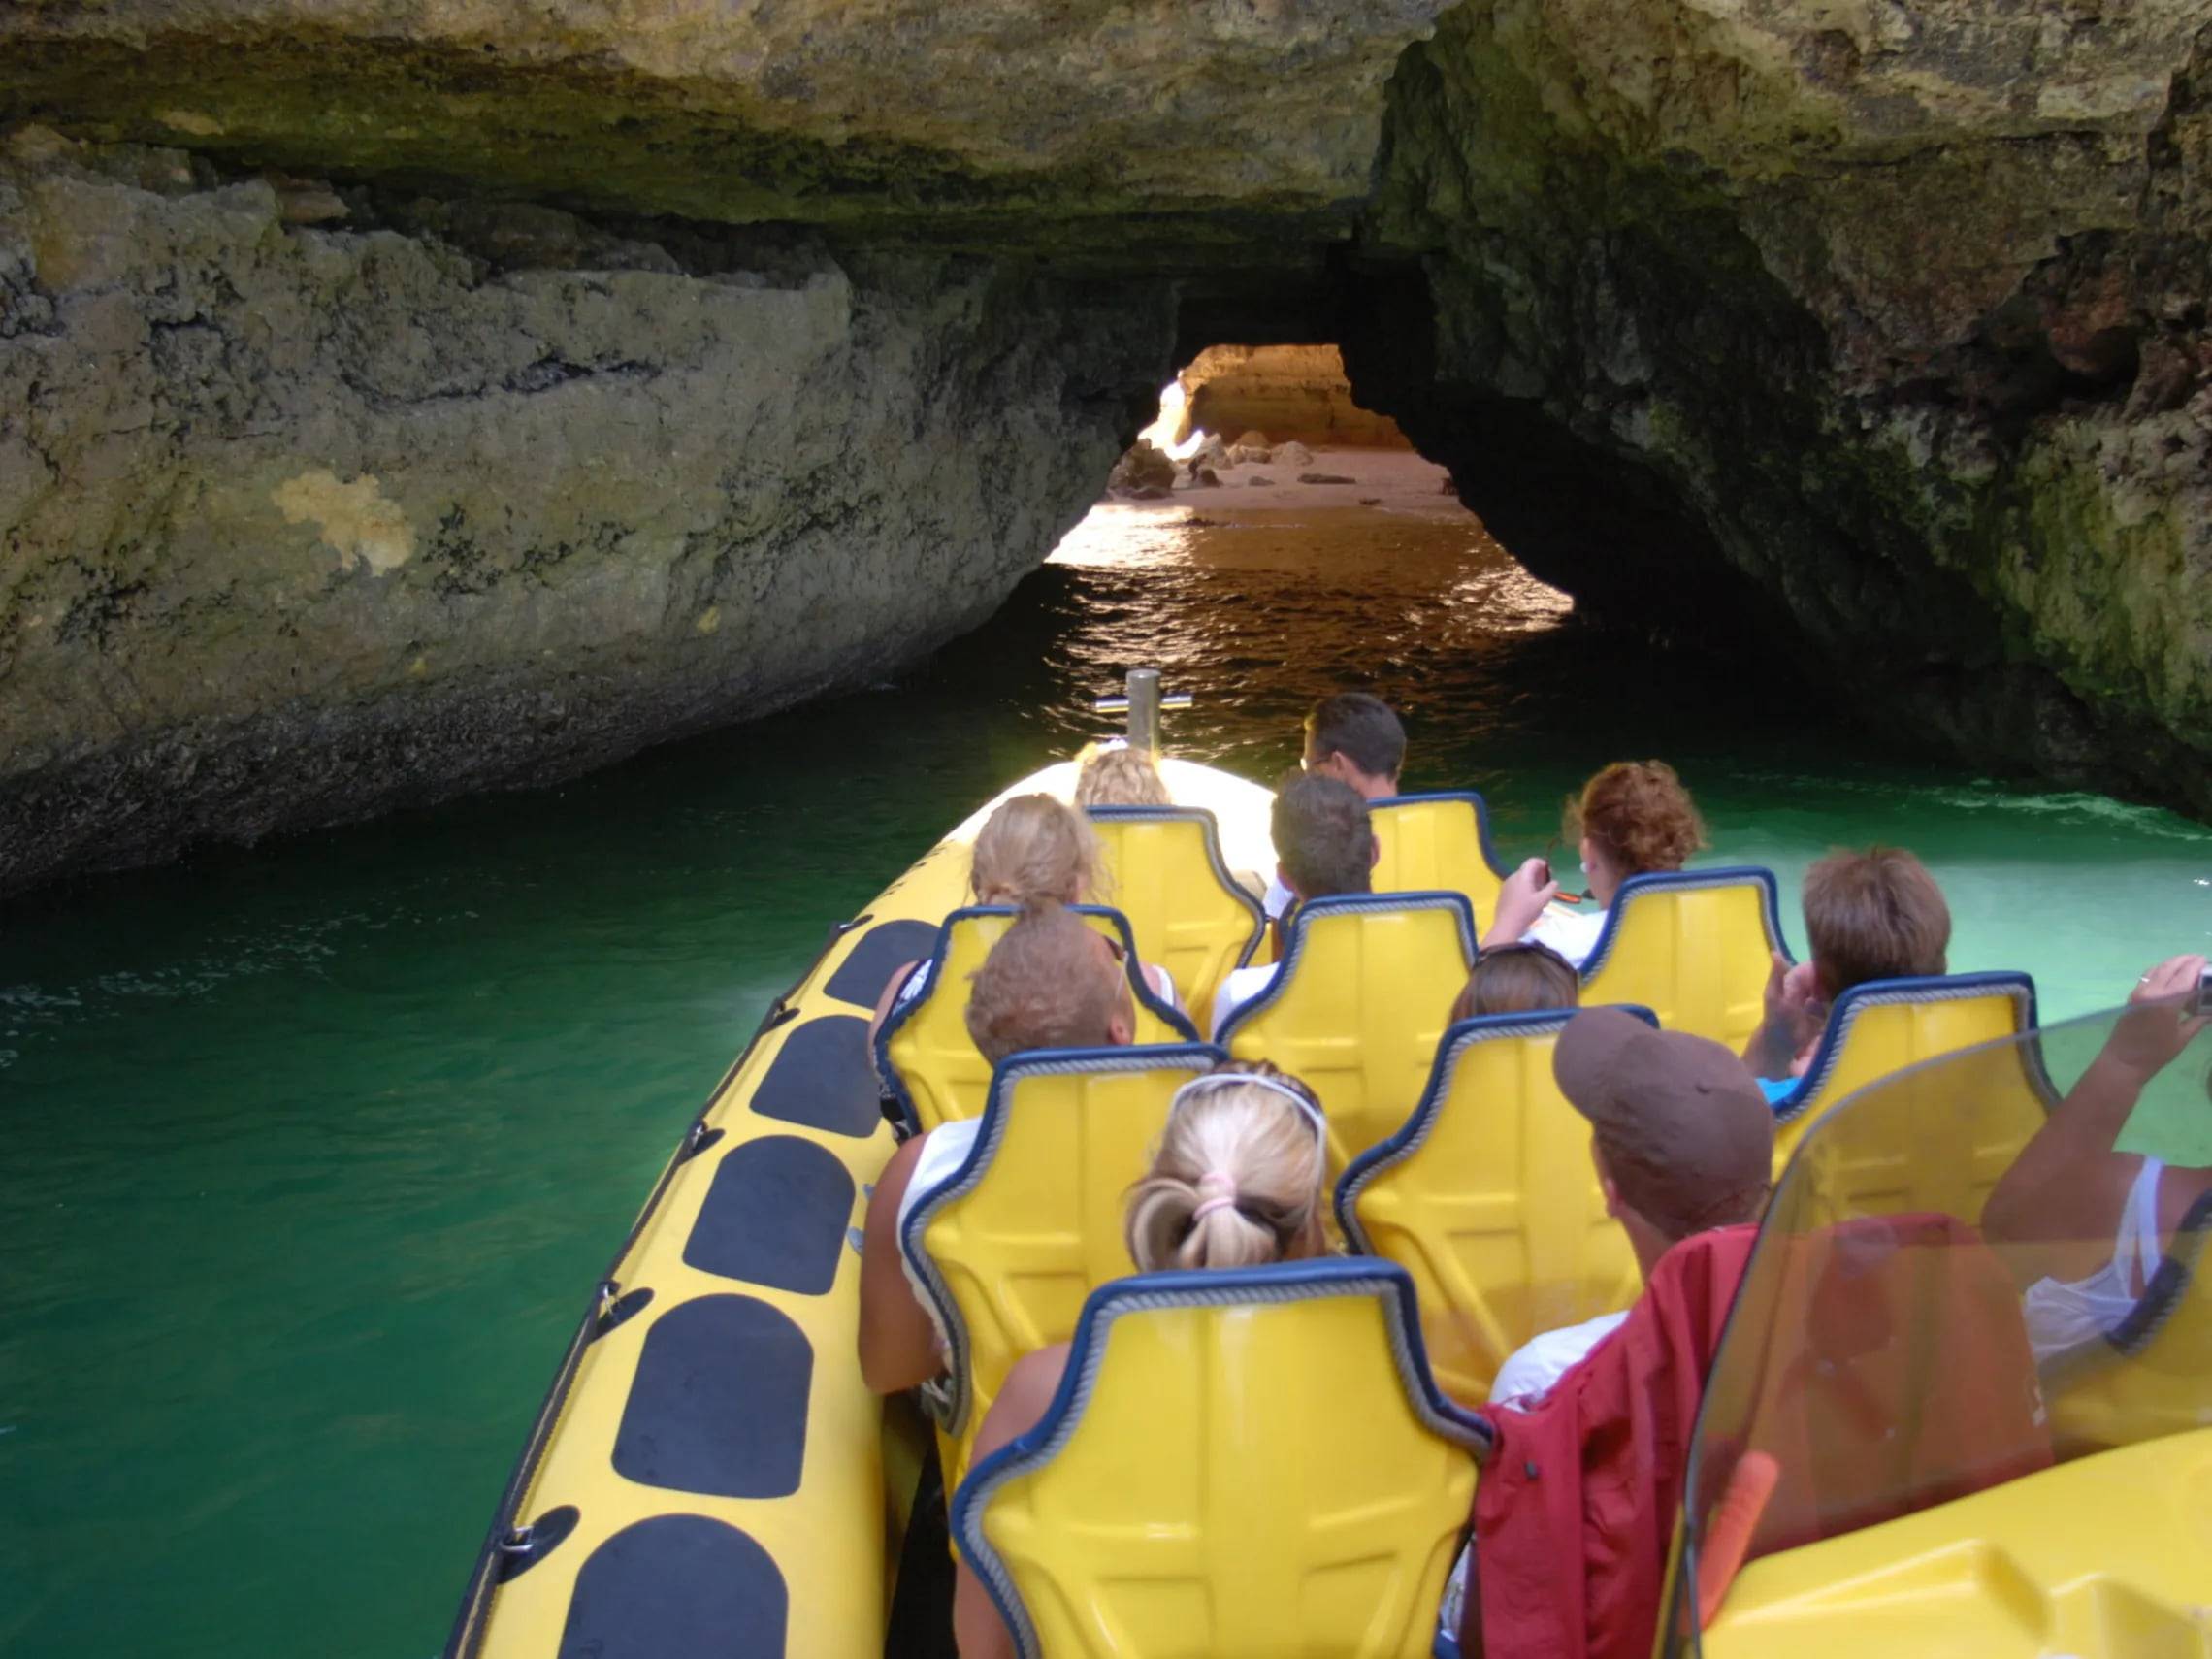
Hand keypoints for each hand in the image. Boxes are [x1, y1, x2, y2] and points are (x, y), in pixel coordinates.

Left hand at [1490, 856, 1560, 940]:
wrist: (1506, 925)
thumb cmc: (1526, 911)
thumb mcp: (1543, 900)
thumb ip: (1551, 889)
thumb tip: (1554, 882)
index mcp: (1522, 876)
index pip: (1532, 861)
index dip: (1542, 864)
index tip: (1549, 873)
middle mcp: (1512, 877)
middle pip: (1526, 870)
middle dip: (1538, 874)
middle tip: (1546, 885)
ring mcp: (1506, 885)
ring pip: (1521, 878)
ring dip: (1531, 882)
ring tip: (1539, 894)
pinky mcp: (1503, 894)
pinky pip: (1515, 885)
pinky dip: (1523, 887)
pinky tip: (1528, 900)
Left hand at [2104, 954, 2209, 1079]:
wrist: (2123, 1061)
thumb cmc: (2156, 1053)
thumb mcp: (2182, 1037)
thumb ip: (2199, 1020)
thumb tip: (2211, 1010)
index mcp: (2166, 1003)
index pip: (2184, 976)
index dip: (2196, 966)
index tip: (2206, 960)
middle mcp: (2151, 992)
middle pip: (2170, 967)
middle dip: (2185, 960)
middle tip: (2199, 958)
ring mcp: (2139, 992)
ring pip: (2157, 969)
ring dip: (2173, 963)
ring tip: (2187, 963)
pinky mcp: (2132, 996)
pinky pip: (2148, 976)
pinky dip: (2161, 970)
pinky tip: (2170, 974)